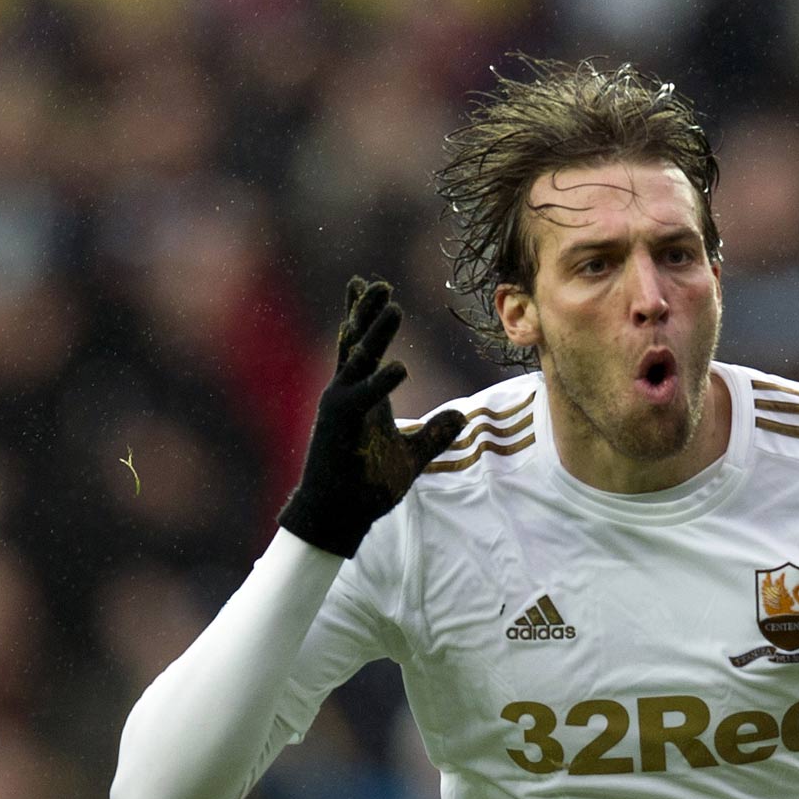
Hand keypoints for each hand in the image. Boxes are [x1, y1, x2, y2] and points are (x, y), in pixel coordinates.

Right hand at [277, 277, 465, 557]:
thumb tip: (460, 416)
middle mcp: (347, 394)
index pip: (362, 347)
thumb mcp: (411, 456)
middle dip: (368, 312)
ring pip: (357, 360)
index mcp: (362, 397)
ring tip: (392, 306)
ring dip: (374, 332)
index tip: (371, 287)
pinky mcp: (340, 427)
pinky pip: (361, 398)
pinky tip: (398, 366)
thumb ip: (435, 434)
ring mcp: (340, 407)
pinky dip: (379, 383)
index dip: (365, 317)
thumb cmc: (367, 486)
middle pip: (357, 342)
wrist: (338, 515)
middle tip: (381, 283)